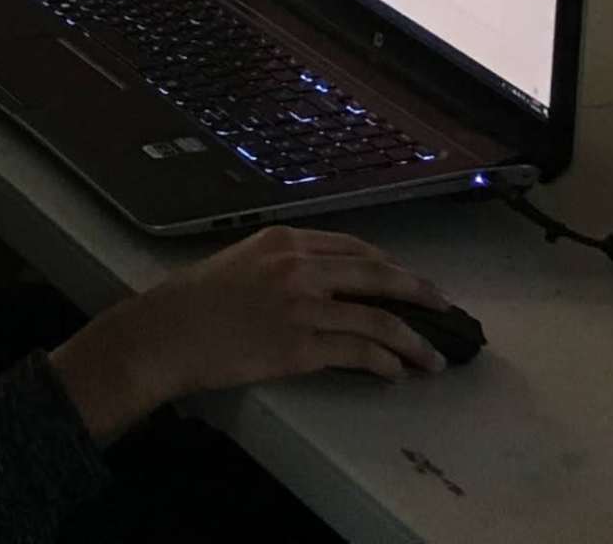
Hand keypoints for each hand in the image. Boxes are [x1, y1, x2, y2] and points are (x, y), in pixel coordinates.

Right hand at [51, 228, 453, 437]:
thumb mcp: (240, 261)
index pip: (354, 247)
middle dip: (418, 292)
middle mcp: (299, 266)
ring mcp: (302, 306)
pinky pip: (359, 352)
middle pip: (377, 274)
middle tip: (444, 308)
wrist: (167, 332)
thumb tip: (324, 284)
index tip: (410, 280)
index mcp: (284, 240)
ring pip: (377, 319)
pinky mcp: (301, 346)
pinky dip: (385, 362)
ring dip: (413, 340)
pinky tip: (395, 372)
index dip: (389, 265)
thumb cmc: (194, 299)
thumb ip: (282, 264)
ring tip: (432, 358)